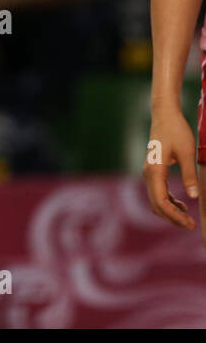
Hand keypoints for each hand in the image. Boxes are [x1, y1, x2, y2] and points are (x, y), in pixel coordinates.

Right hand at [143, 106, 199, 231]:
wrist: (164, 116)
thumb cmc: (176, 132)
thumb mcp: (188, 153)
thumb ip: (189, 175)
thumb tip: (193, 197)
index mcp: (154, 171)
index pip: (161, 202)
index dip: (175, 216)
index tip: (191, 224)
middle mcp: (148, 174)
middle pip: (156, 205)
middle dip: (173, 218)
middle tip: (191, 226)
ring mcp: (149, 172)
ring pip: (156, 200)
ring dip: (170, 212)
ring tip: (188, 220)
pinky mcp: (153, 170)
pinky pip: (158, 192)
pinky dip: (169, 202)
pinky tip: (182, 205)